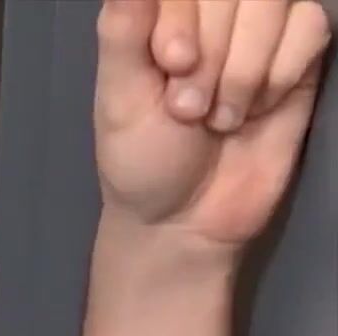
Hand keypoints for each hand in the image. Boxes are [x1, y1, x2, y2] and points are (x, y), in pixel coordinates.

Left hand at [94, 0, 331, 248]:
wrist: (187, 220)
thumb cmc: (143, 157)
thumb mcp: (118, 98)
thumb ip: (123, 31)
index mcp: (157, 13)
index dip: (183, 16)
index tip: (171, 64)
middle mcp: (210, 12)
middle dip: (213, 54)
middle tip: (188, 109)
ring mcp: (258, 29)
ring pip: (274, 2)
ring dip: (245, 70)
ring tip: (219, 117)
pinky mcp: (300, 54)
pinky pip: (311, 27)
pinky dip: (279, 75)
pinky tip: (256, 109)